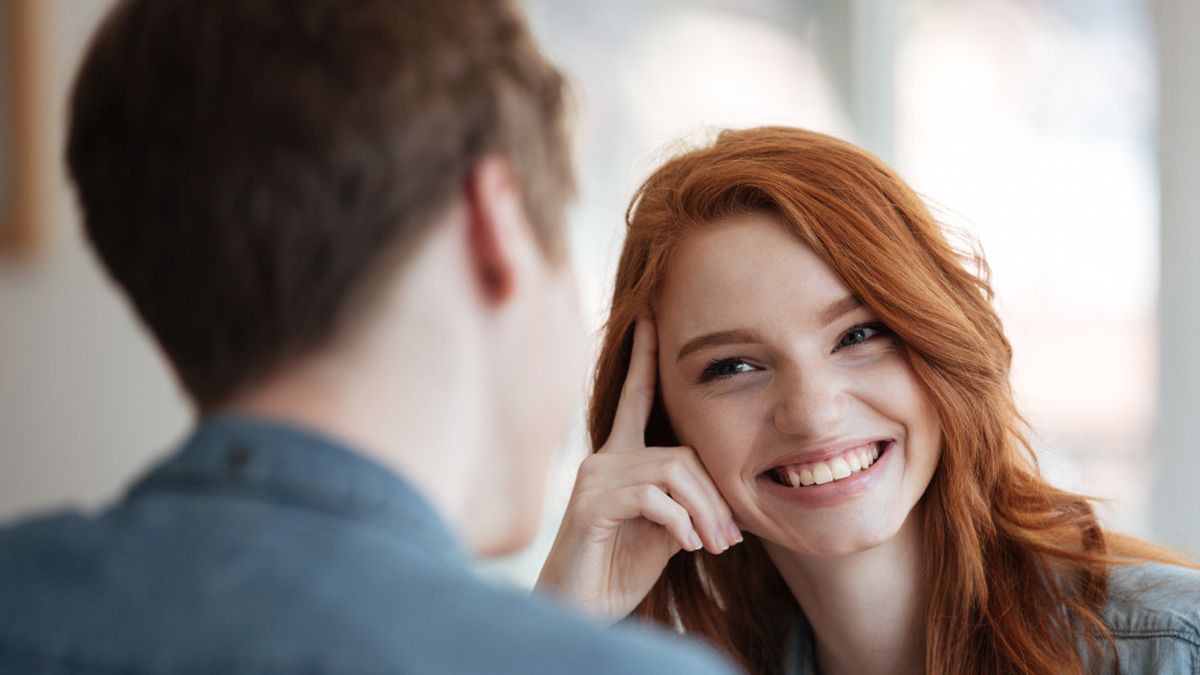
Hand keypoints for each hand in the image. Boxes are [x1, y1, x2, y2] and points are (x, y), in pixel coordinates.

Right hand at [535, 316, 741, 622]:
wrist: (580, 610)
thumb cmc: (619, 571)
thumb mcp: (665, 532)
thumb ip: (687, 504)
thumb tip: (727, 506)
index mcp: (620, 459)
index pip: (635, 397)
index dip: (644, 358)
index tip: (650, 316)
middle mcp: (603, 459)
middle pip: (680, 453)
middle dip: (714, 496)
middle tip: (730, 538)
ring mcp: (593, 479)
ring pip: (672, 472)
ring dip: (704, 513)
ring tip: (712, 547)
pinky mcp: (589, 504)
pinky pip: (652, 496)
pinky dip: (680, 522)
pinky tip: (686, 546)